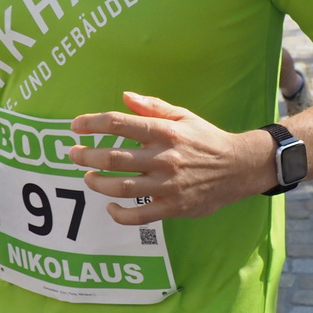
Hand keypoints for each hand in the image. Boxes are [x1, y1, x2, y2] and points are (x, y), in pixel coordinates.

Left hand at [66, 92, 261, 224]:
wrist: (239, 167)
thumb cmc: (207, 139)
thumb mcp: (184, 116)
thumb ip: (153, 107)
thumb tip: (124, 96)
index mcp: (165, 132)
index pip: (120, 124)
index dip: (92, 124)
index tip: (75, 126)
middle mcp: (163, 158)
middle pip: (113, 158)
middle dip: (86, 156)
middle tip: (73, 154)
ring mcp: (168, 185)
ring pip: (121, 187)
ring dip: (97, 183)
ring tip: (87, 178)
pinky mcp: (173, 207)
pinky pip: (139, 215)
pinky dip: (119, 214)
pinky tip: (110, 207)